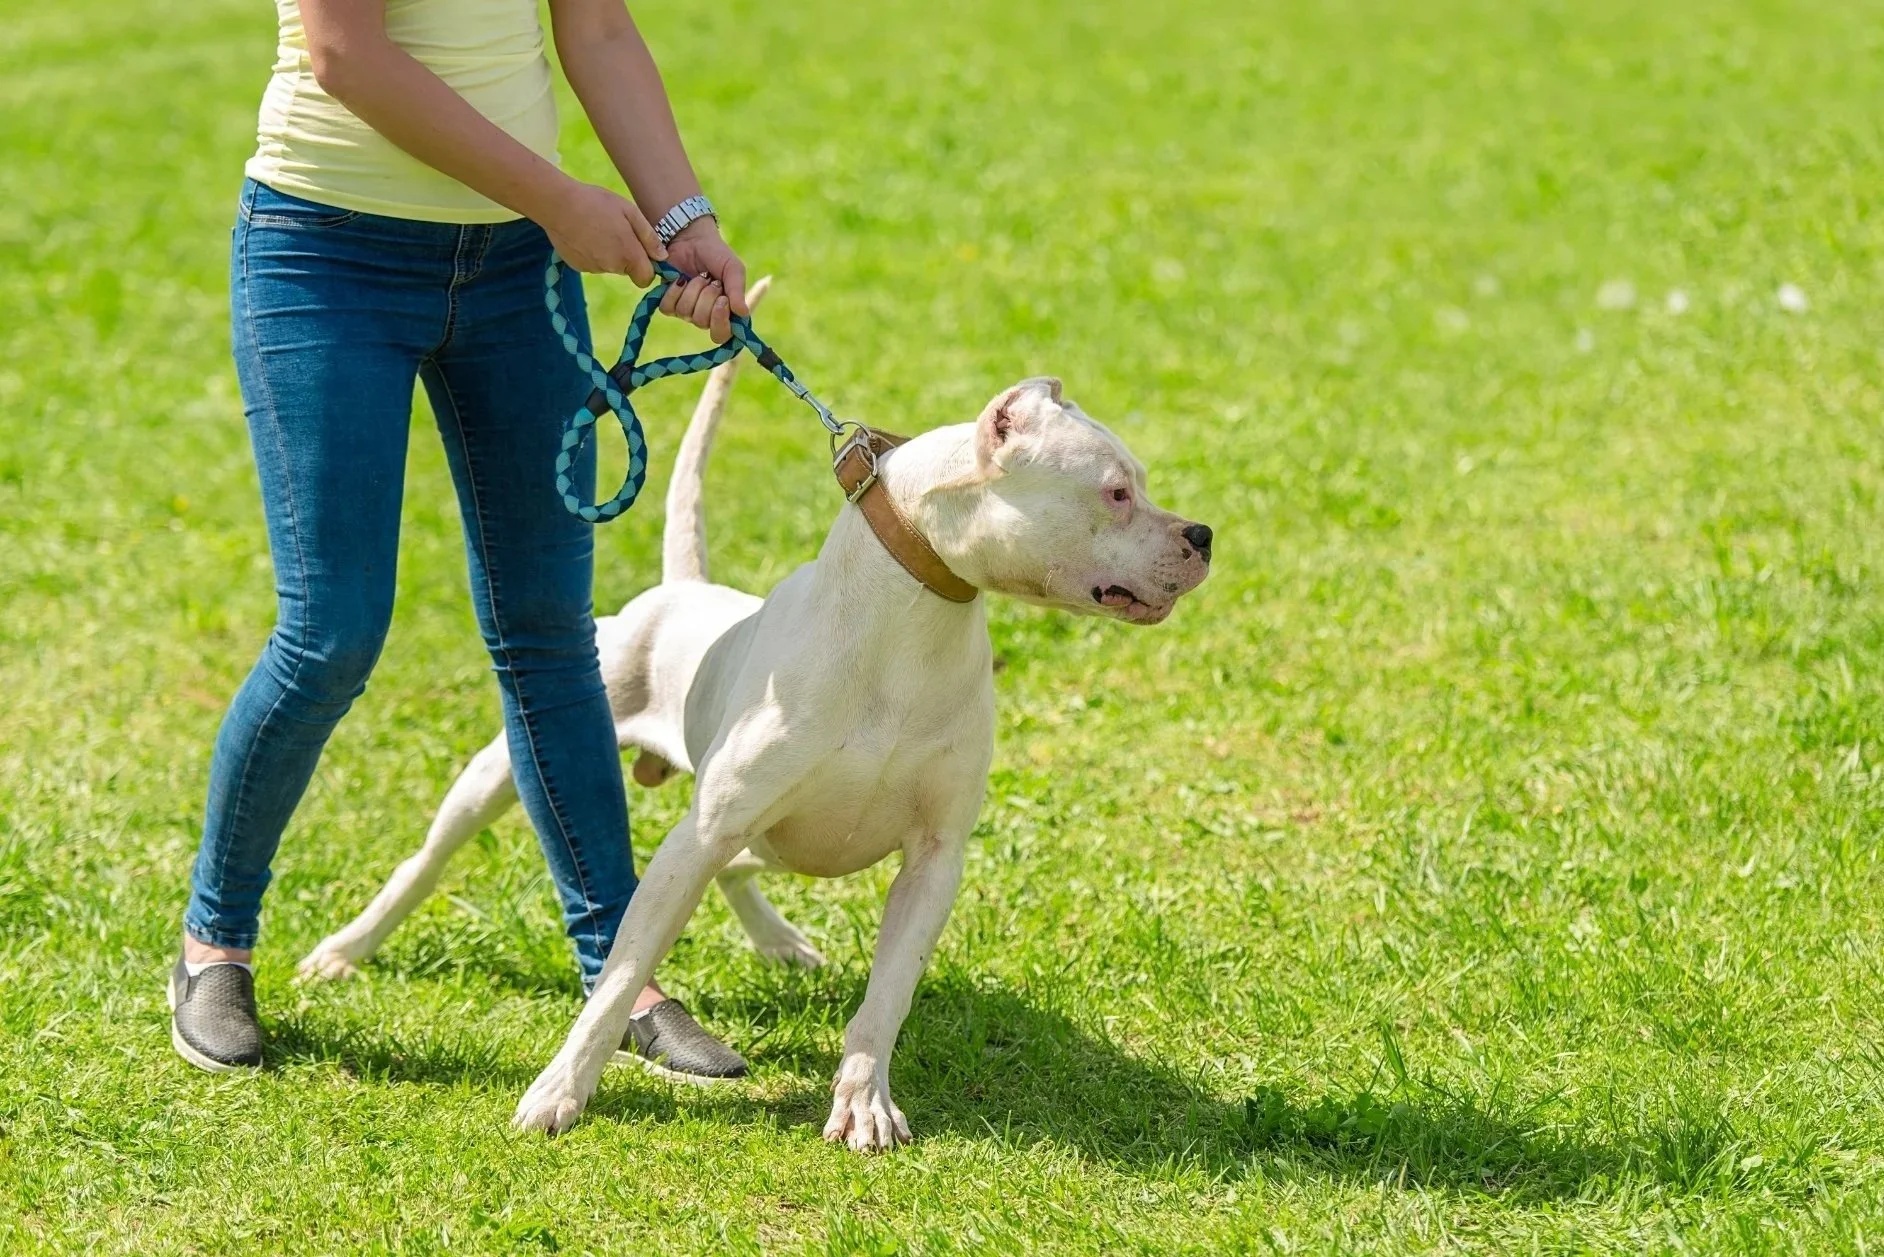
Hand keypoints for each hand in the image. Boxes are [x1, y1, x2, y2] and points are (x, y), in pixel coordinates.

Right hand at [539, 179, 663, 283]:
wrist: (557, 204)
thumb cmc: (597, 203)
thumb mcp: (629, 212)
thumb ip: (649, 237)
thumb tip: (662, 257)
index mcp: (629, 255)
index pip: (646, 278)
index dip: (646, 267)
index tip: (642, 251)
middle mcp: (612, 267)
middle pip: (627, 269)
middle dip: (626, 255)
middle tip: (616, 229)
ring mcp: (593, 268)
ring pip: (609, 265)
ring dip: (608, 252)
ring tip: (598, 227)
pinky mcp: (577, 266)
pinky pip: (592, 262)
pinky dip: (591, 252)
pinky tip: (584, 233)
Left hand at [660, 218, 748, 343]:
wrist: (692, 238)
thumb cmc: (717, 254)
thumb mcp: (733, 269)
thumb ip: (738, 290)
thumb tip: (743, 313)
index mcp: (725, 312)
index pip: (722, 335)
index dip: (720, 322)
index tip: (722, 300)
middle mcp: (706, 316)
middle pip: (703, 322)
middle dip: (706, 297)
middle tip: (711, 280)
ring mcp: (686, 310)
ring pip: (686, 313)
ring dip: (692, 290)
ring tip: (698, 276)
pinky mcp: (669, 302)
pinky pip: (668, 308)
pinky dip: (675, 291)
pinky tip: (680, 279)